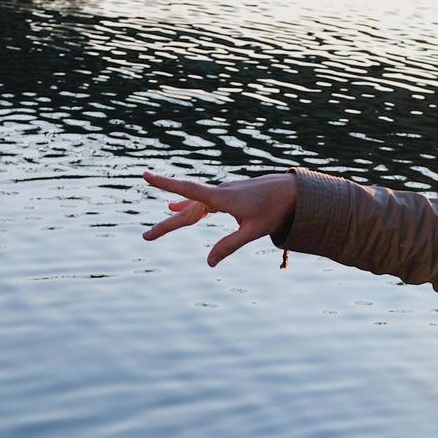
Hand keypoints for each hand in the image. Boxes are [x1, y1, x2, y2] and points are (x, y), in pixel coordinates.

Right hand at [141, 170, 297, 268]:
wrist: (291, 191)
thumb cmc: (274, 210)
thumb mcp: (253, 231)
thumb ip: (229, 245)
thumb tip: (209, 263)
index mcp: (222, 198)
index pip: (188, 190)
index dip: (165, 184)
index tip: (145, 175)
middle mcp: (218, 193)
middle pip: (186, 211)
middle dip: (166, 226)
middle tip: (145, 237)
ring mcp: (222, 193)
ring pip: (192, 206)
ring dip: (175, 218)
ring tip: (156, 230)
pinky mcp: (226, 196)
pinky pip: (201, 202)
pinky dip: (187, 206)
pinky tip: (176, 206)